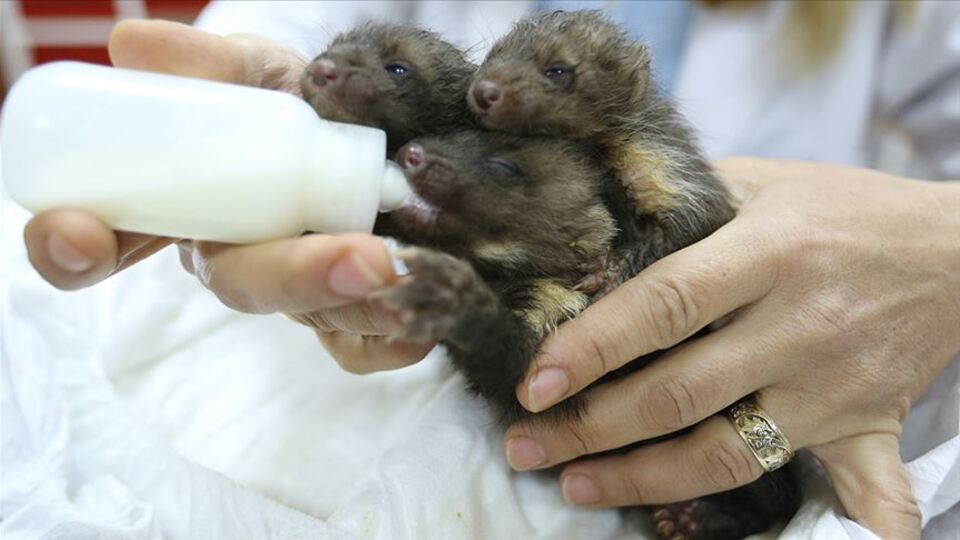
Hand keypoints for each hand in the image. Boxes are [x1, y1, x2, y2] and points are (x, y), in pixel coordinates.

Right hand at [22, 20, 432, 371]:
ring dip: (367, 302)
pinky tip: (425, 318)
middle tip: (362, 257)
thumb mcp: (254, 73)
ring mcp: (299, 293)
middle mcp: (241, 260)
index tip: (74, 231)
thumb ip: (208, 65)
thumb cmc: (299, 103)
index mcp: (189, 209)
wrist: (379, 133)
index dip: (72, 248)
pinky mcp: (352, 318)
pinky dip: (396, 336)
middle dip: (296, 274)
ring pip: (321, 317)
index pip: (103, 244)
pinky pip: (365, 349)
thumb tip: (135, 46)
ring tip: (410, 268)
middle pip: (245, 285)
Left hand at [502, 158, 959, 538]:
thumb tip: (599, 234)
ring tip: (575, 485)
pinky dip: (850, 530)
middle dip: (592, 426)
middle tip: (526, 445)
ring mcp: (835, 385)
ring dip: (645, 479)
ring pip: (729, 451)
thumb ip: (686, 205)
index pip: (663, 303)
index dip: (592, 347)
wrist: (955, 247)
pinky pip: (865, 490)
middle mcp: (800, 324)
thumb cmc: (845, 208)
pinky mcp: (869, 424)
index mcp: (769, 252)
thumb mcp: (764, 182)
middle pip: (680, 391)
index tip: (535, 382)